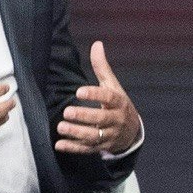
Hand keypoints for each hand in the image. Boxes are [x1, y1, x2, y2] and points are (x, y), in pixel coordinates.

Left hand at [53, 39, 142, 154]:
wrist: (132, 132)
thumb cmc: (118, 104)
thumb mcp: (114, 86)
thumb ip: (102, 67)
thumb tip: (96, 44)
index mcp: (118, 102)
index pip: (108, 98)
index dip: (94, 95)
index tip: (79, 91)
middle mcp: (115, 120)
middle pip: (100, 119)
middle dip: (83, 116)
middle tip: (67, 112)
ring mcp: (109, 135)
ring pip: (93, 136)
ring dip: (76, 133)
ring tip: (60, 127)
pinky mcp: (101, 147)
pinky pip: (87, 149)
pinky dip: (73, 148)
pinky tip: (59, 144)